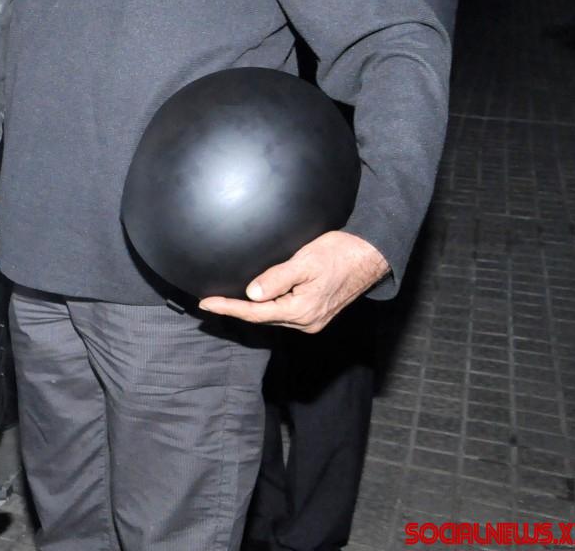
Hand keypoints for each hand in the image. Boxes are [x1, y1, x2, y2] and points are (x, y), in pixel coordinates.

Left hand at [198, 231, 390, 333]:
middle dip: (235, 310)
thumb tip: (252, 294)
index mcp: (302, 310)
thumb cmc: (339, 253)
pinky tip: (255, 300)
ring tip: (226, 302)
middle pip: (262, 318)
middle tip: (209, 302)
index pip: (255, 312)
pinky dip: (266, 307)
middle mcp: (307, 321)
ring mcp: (312, 319)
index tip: (206, 303)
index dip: (228, 308)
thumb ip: (277, 278)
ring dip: (249, 310)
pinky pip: (283, 313)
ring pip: (272, 316)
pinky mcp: (316, 312)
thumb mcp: (304, 261)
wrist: (369, 255)